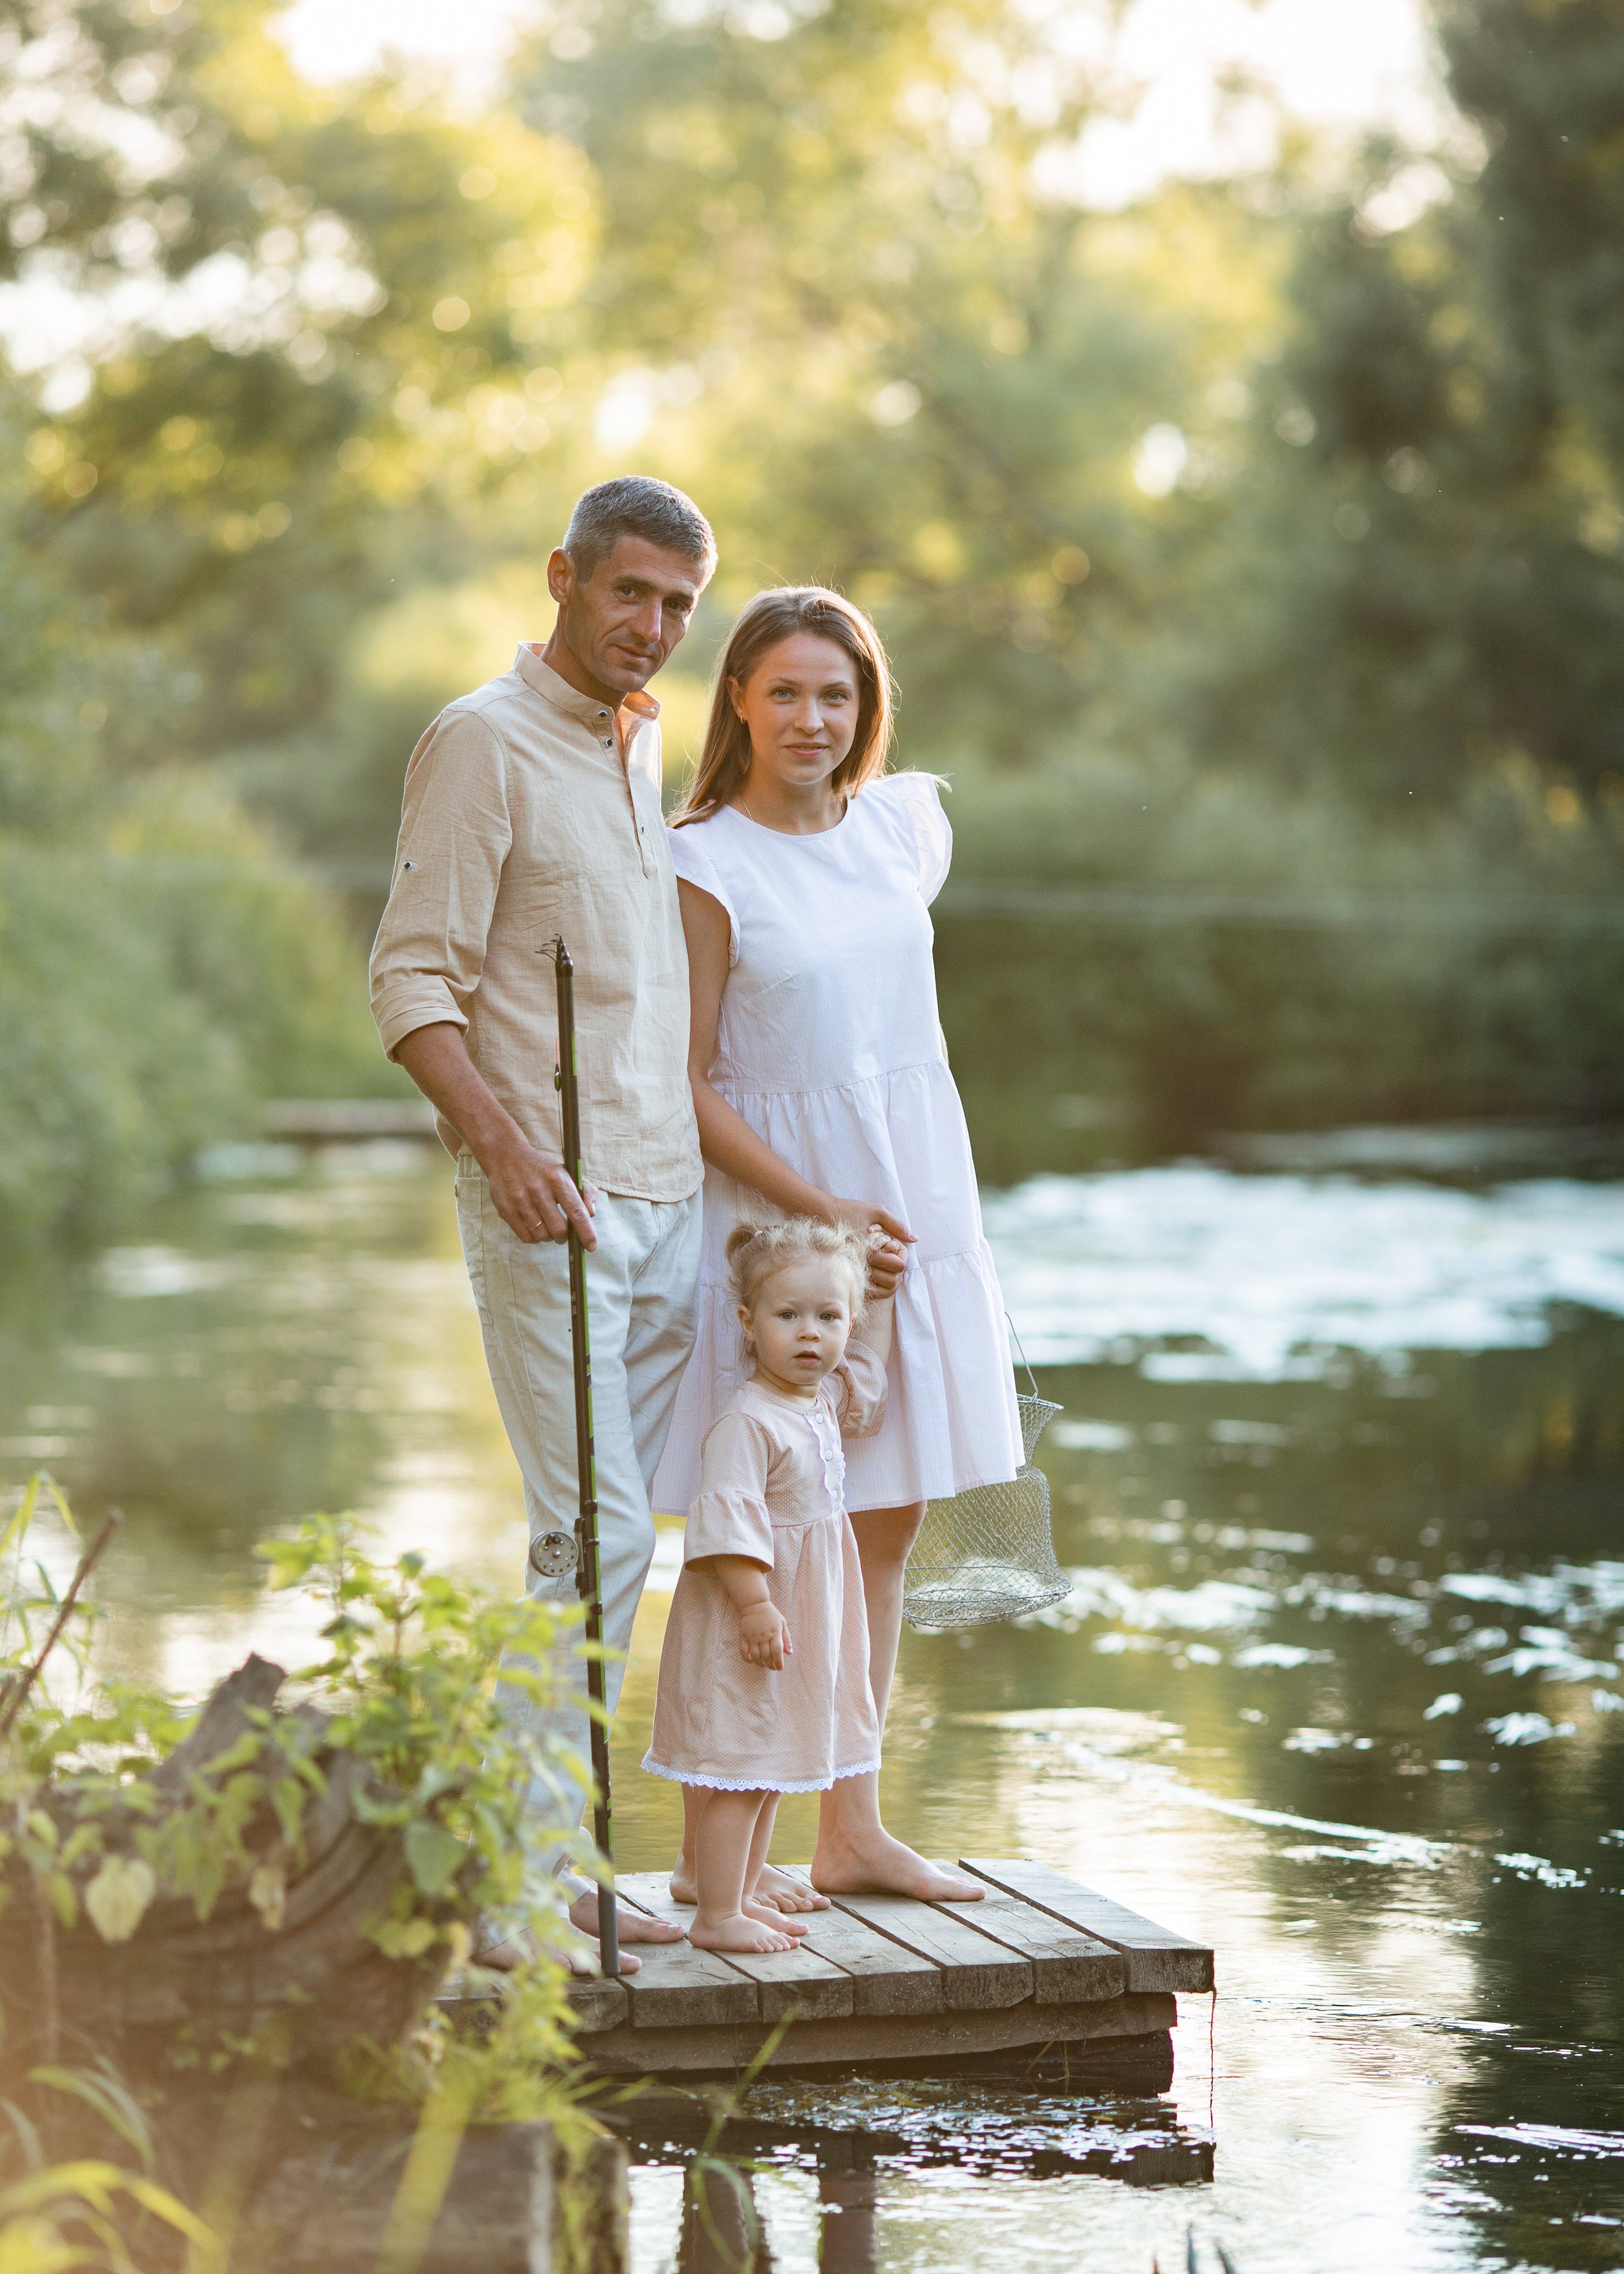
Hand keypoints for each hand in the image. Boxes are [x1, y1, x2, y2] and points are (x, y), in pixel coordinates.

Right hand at [484, 1135, 598, 1247]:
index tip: (592, 1246)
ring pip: (542, 1235)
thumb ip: (586, 1190)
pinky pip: (526, 1237)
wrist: (505, 1156)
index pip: (577, 1212)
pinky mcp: (506, 1209)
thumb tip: (591, 1214)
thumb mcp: (567, 1171)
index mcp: (558, 1179)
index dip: (586, 1233)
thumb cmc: (542, 1168)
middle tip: (563, 1233)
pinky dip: (534, 1238)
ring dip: (549, 1237)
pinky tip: (535, 1228)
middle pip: (559, 1229)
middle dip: (565, 1236)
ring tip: (548, 1228)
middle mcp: (539, 1189)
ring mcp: (520, 1200)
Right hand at [738, 1600, 790, 1669]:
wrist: (754, 1605)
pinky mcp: (743, 1636)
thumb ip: (786, 1638)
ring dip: (760, 1664)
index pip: (777, 1651)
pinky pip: (744, 1651)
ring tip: (763, 1665)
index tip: (780, 1668)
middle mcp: (763, 1636)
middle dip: (770, 1665)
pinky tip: (752, 1661)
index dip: (779, 1662)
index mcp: (774, 1632)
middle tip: (772, 1667)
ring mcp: (752, 1637)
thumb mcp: (782, 1623)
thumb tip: (789, 1653)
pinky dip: (747, 1659)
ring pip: (755, 1656)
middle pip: (766, 1656)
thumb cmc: (771, 1615)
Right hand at [823, 1196, 912, 1296]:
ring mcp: (853, 1272)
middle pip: (892, 1281)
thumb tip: (915, 1238)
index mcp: (871, 1250)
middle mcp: (862, 1265)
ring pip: (881, 1290)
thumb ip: (897, 1225)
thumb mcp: (877, 1211)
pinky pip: (869, 1291)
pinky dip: (878, 1285)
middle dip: (897, 1269)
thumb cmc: (850, 1210)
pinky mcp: (847, 1274)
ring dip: (888, 1278)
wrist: (821, 1215)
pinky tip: (877, 1271)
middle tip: (892, 1256)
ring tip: (885, 1263)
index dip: (902, 1256)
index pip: (899, 1266)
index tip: (896, 1247)